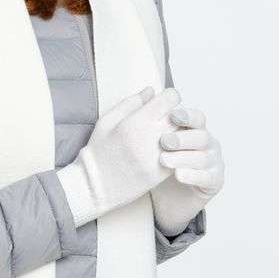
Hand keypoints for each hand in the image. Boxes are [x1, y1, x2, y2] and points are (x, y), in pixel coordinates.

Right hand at [57, 86, 181, 227]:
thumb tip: (151, 90)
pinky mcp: (162, 173)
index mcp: (135, 123)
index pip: (170, 100)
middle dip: (176, 114)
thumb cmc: (98, 152)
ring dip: (179, 132)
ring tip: (168, 134)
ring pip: (183, 136)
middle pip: (180, 116)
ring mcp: (157, 157)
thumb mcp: (106, 121)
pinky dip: (177, 150)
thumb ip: (130, 103)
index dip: (169, 97)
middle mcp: (149, 139)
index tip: (164, 102)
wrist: (94, 186)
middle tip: (167, 118)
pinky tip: (167, 149)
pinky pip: (180, 155)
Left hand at [150, 99, 223, 234]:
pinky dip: (193, 175)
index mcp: (194, 130)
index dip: (186, 115)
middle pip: (201, 135)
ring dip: (183, 157)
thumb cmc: (160, 167)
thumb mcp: (152, 143)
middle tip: (163, 142)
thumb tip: (147, 91)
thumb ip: (152, 118)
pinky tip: (178, 175)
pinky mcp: (215, 181)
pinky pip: (207, 177)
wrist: (168, 199)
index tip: (172, 115)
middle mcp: (207, 143)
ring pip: (203, 157)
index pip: (195, 118)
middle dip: (182, 137)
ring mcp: (214, 162)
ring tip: (164, 160)